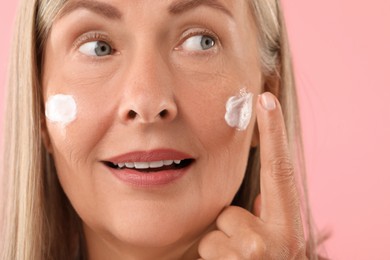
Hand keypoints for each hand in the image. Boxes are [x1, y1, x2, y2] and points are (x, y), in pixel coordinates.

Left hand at [198, 92, 306, 259]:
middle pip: (233, 210)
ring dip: (222, 245)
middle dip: (231, 224)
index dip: (273, 132)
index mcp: (290, 221)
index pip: (280, 169)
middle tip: (247, 248)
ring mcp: (261, 254)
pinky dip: (214, 258)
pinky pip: (211, 248)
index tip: (263, 98)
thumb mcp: (272, 236)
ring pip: (220, 230)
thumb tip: (253, 191)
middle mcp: (283, 237)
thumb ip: (264, 210)